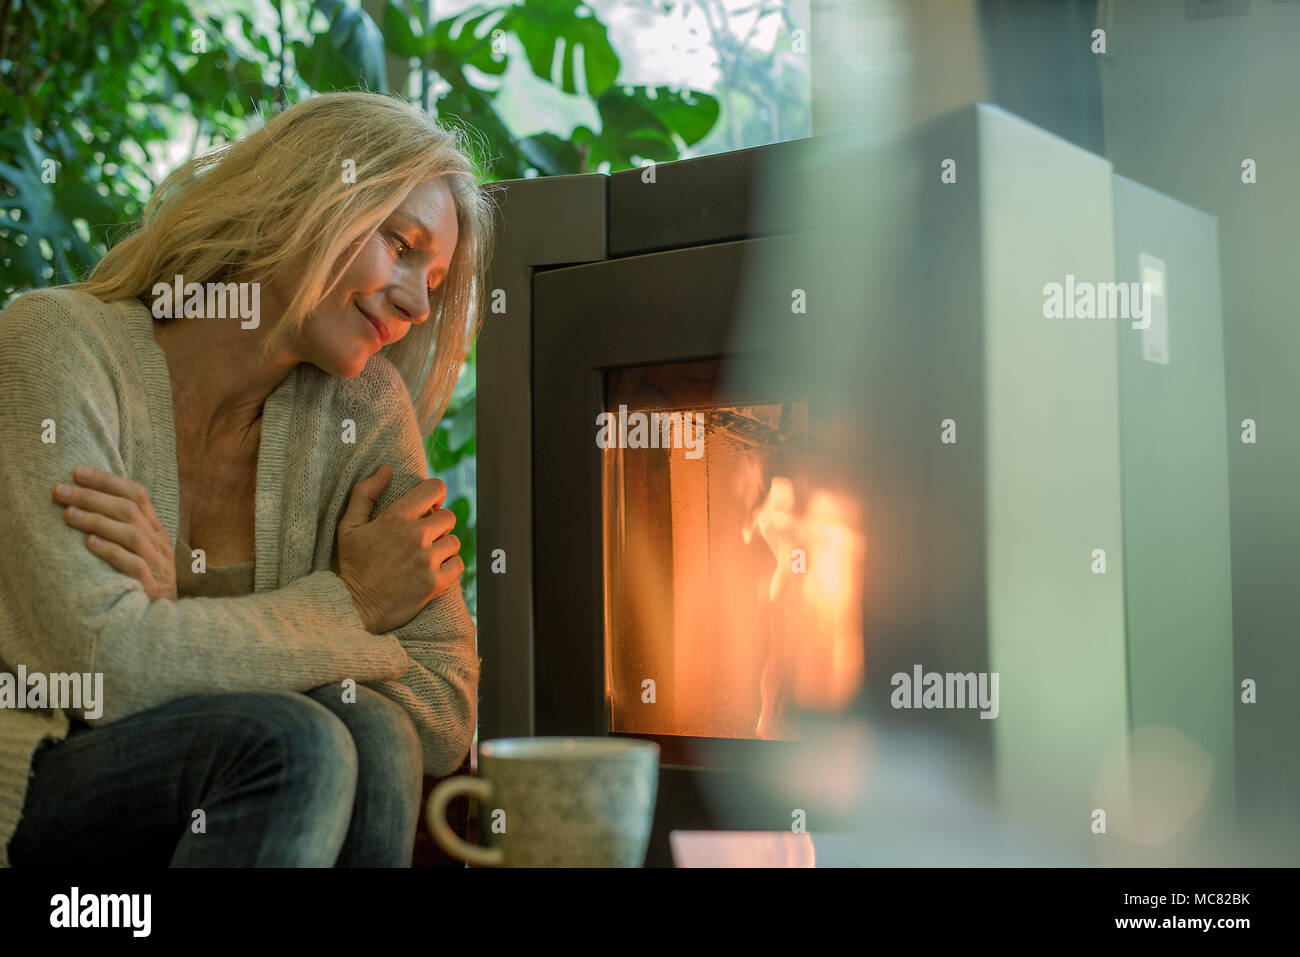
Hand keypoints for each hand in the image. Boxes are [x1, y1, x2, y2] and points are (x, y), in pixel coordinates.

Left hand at [52, 465, 176, 600]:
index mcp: (157, 531)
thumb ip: (123, 530)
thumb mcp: (140, 552)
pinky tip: (90, 543)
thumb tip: (88, 504)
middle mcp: (160, 544)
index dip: (108, 480)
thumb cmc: (143, 584)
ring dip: (97, 520)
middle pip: (129, 510)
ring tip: (68, 514)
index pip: (137, 495)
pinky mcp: (151, 586)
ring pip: (131, 533)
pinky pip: (133, 564)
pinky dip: (110, 551)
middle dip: (92, 496)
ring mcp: (158, 565)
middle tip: (60, 490)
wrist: (163, 622)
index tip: (77, 472)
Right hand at [336, 464, 463, 633]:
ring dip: (444, 546)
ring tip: (427, 555)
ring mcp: (426, 560)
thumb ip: (365, 494)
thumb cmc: (349, 566)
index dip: (435, 494)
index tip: (430, 504)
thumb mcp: (348, 526)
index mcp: (396, 518)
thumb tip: (386, 469)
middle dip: (439, 523)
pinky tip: (434, 570)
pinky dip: (450, 567)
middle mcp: (415, 536)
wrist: (350, 607)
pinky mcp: (434, 583)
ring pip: (454, 541)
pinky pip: (458, 565)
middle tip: (425, 535)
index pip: (435, 489)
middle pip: (449, 516)